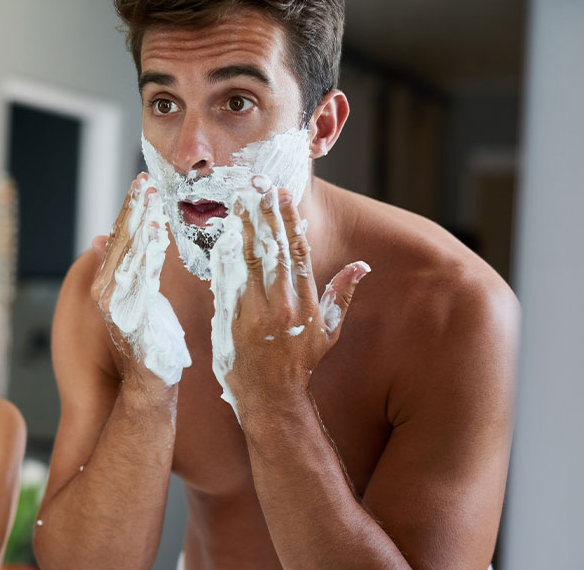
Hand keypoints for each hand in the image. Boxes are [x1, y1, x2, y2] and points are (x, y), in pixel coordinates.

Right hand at [89, 173, 192, 389]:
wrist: (137, 388)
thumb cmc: (139, 350)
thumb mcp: (127, 305)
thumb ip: (116, 273)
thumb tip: (104, 239)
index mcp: (111, 284)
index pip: (120, 239)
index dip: (130, 211)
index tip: (141, 185)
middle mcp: (108, 289)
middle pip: (121, 240)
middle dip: (133, 208)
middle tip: (144, 179)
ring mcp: (117, 300)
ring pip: (128, 252)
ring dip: (139, 223)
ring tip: (149, 196)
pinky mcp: (128, 311)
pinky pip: (138, 274)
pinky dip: (146, 251)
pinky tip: (156, 231)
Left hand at [210, 179, 369, 421]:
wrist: (269, 398)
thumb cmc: (300, 364)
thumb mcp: (329, 332)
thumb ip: (342, 295)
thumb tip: (362, 266)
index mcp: (305, 304)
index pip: (298, 253)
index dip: (290, 221)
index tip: (284, 194)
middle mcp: (280, 305)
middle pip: (272, 250)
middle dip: (265, 215)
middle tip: (258, 185)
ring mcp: (253, 312)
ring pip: (247, 261)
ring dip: (242, 229)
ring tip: (238, 201)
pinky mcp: (229, 320)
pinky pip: (226, 282)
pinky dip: (224, 258)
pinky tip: (221, 236)